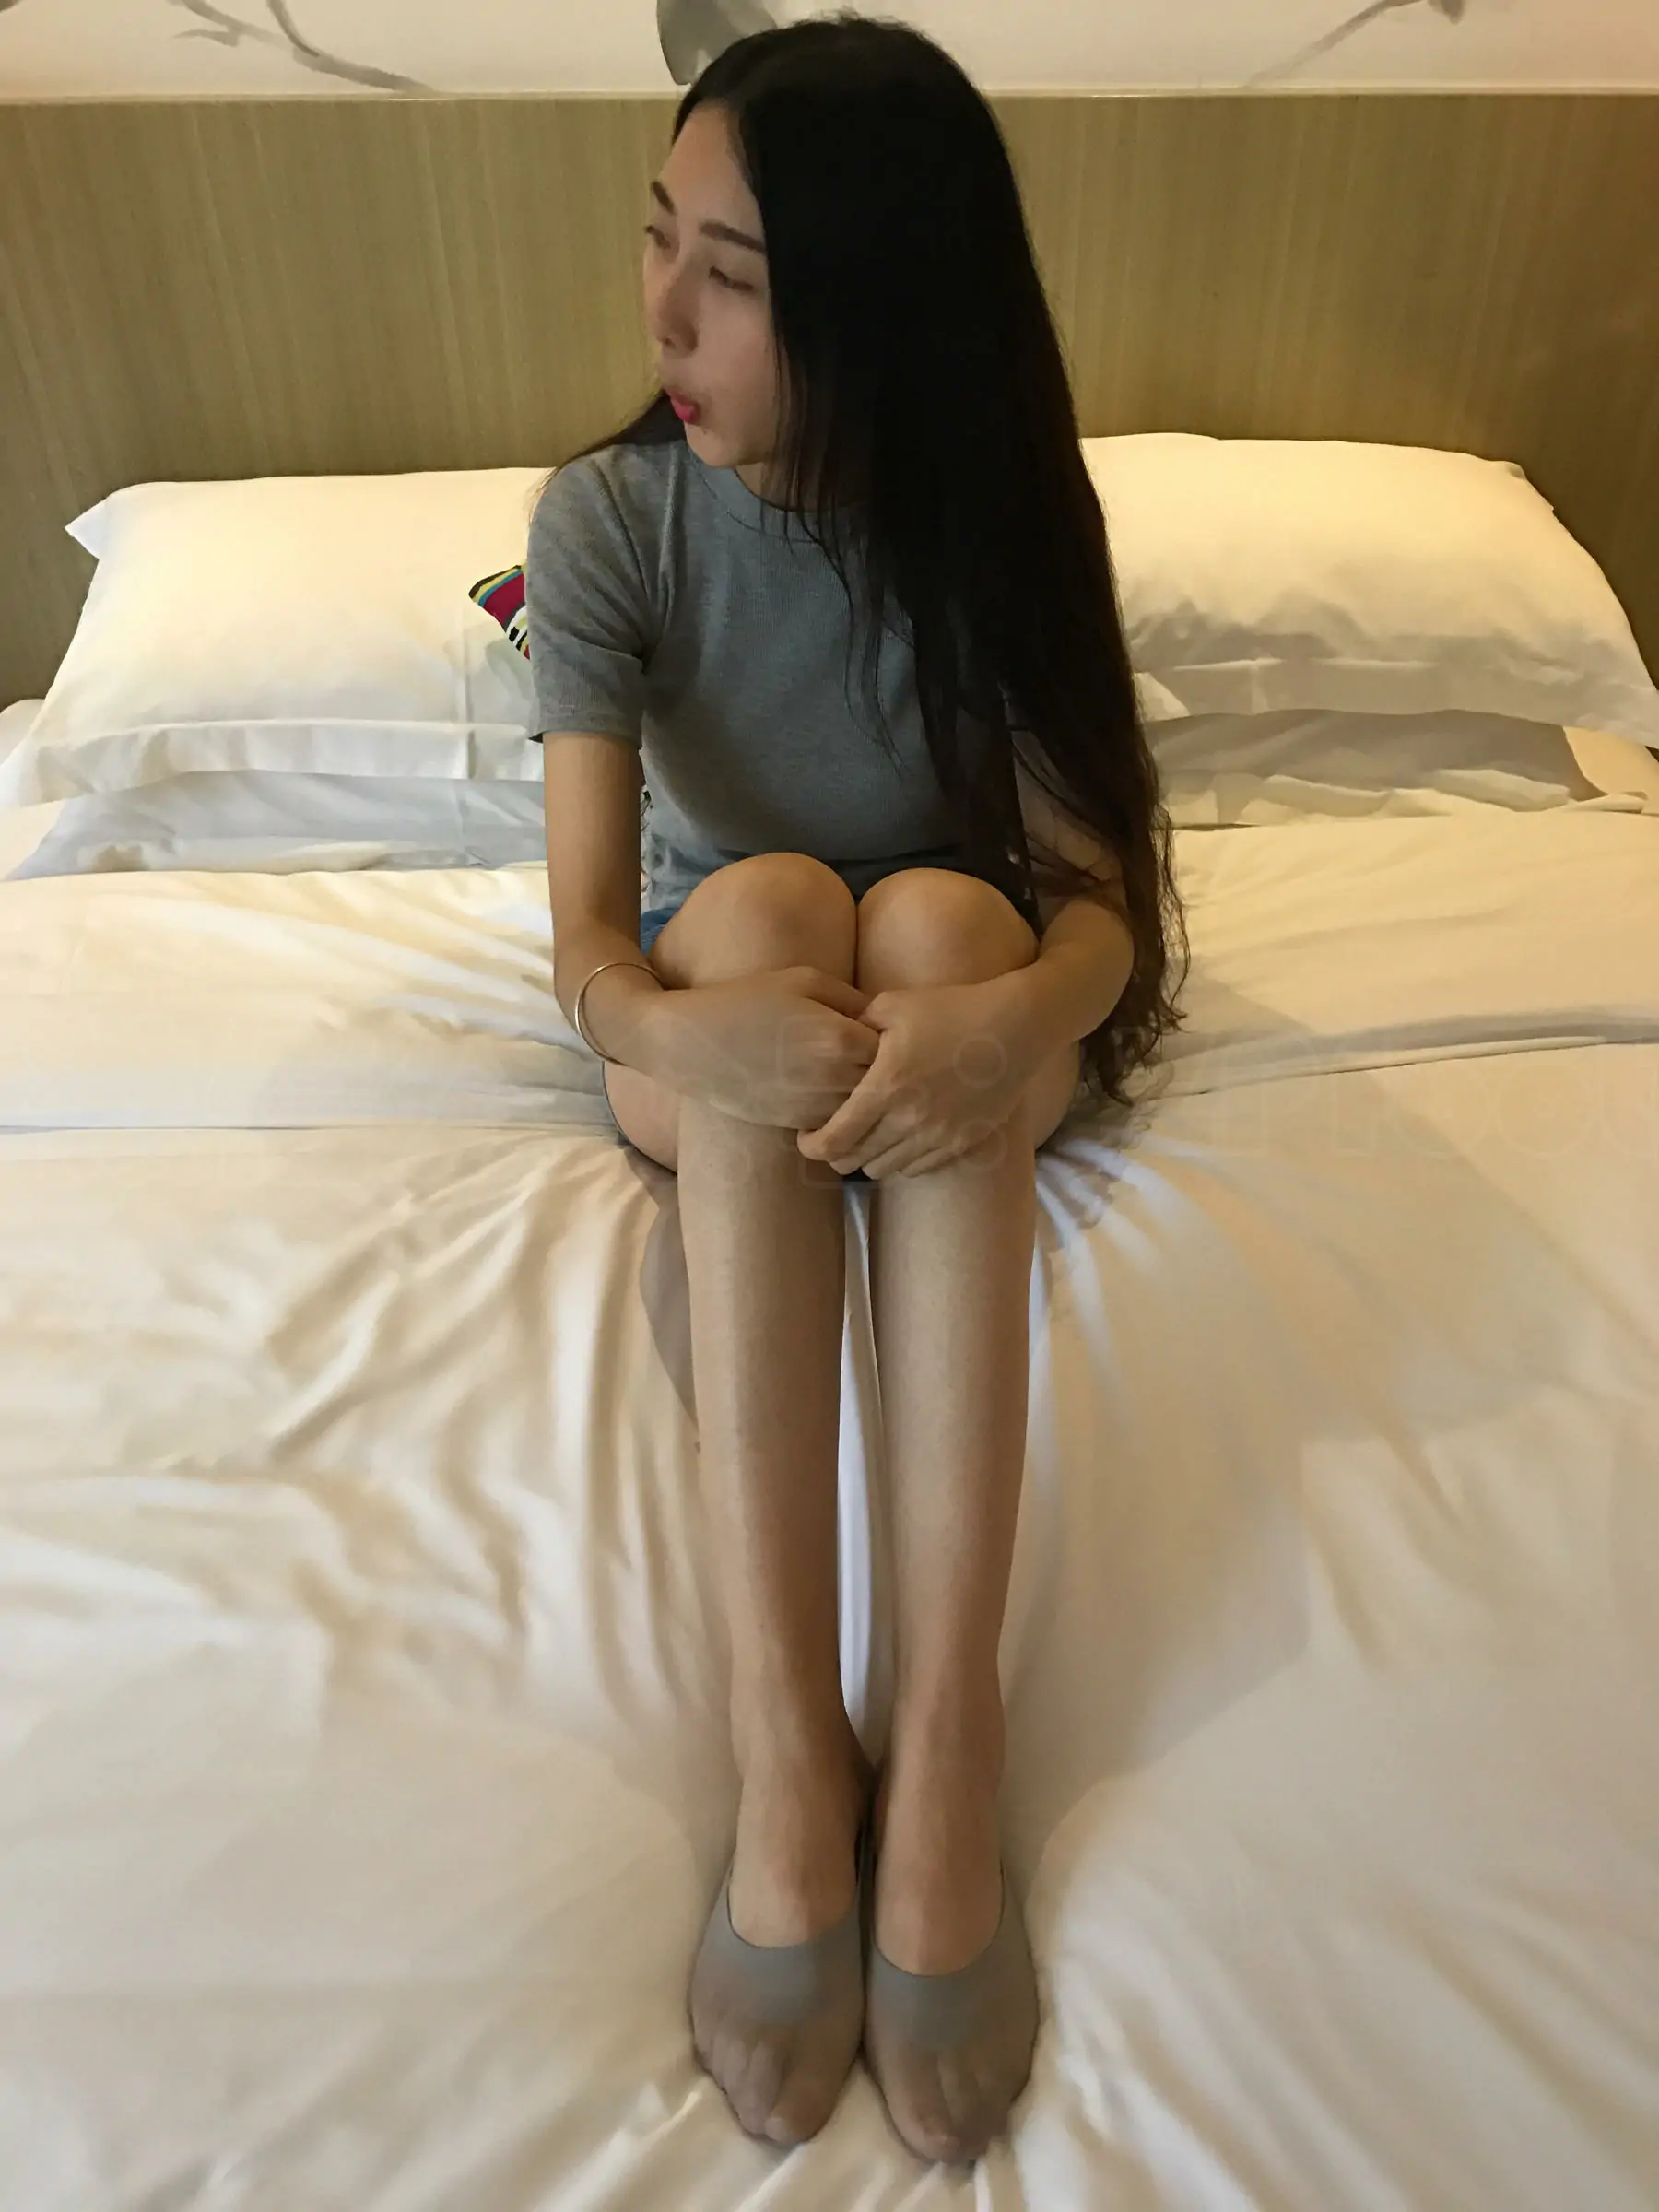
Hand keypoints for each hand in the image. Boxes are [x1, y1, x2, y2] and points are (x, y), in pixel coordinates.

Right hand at [644, 965, 880, 1128]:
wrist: (689, 1043)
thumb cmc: (746, 1000)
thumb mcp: (802, 979)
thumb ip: (851, 998)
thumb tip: (886, 1018)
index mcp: (840, 1037)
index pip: (895, 1046)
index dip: (895, 1038)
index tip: (891, 1032)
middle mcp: (833, 1078)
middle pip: (886, 1083)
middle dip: (889, 1071)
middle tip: (887, 1059)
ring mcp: (816, 1107)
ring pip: (867, 1111)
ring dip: (868, 1097)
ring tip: (861, 1077)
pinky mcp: (797, 1125)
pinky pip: (840, 1125)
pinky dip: (844, 1114)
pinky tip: (833, 1093)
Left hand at [795, 978, 1039, 1178]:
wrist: (1016, 1027)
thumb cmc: (952, 1008)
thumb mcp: (893, 1004)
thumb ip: (854, 1024)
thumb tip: (831, 1037)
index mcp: (885, 1086)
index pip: (834, 1139)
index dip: (812, 1146)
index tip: (807, 1137)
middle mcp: (909, 1119)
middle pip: (855, 1161)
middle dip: (837, 1153)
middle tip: (834, 1137)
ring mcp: (938, 1136)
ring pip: (885, 1170)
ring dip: (869, 1158)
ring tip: (868, 1137)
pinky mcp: (962, 1143)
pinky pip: (917, 1168)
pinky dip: (901, 1160)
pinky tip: (901, 1138)